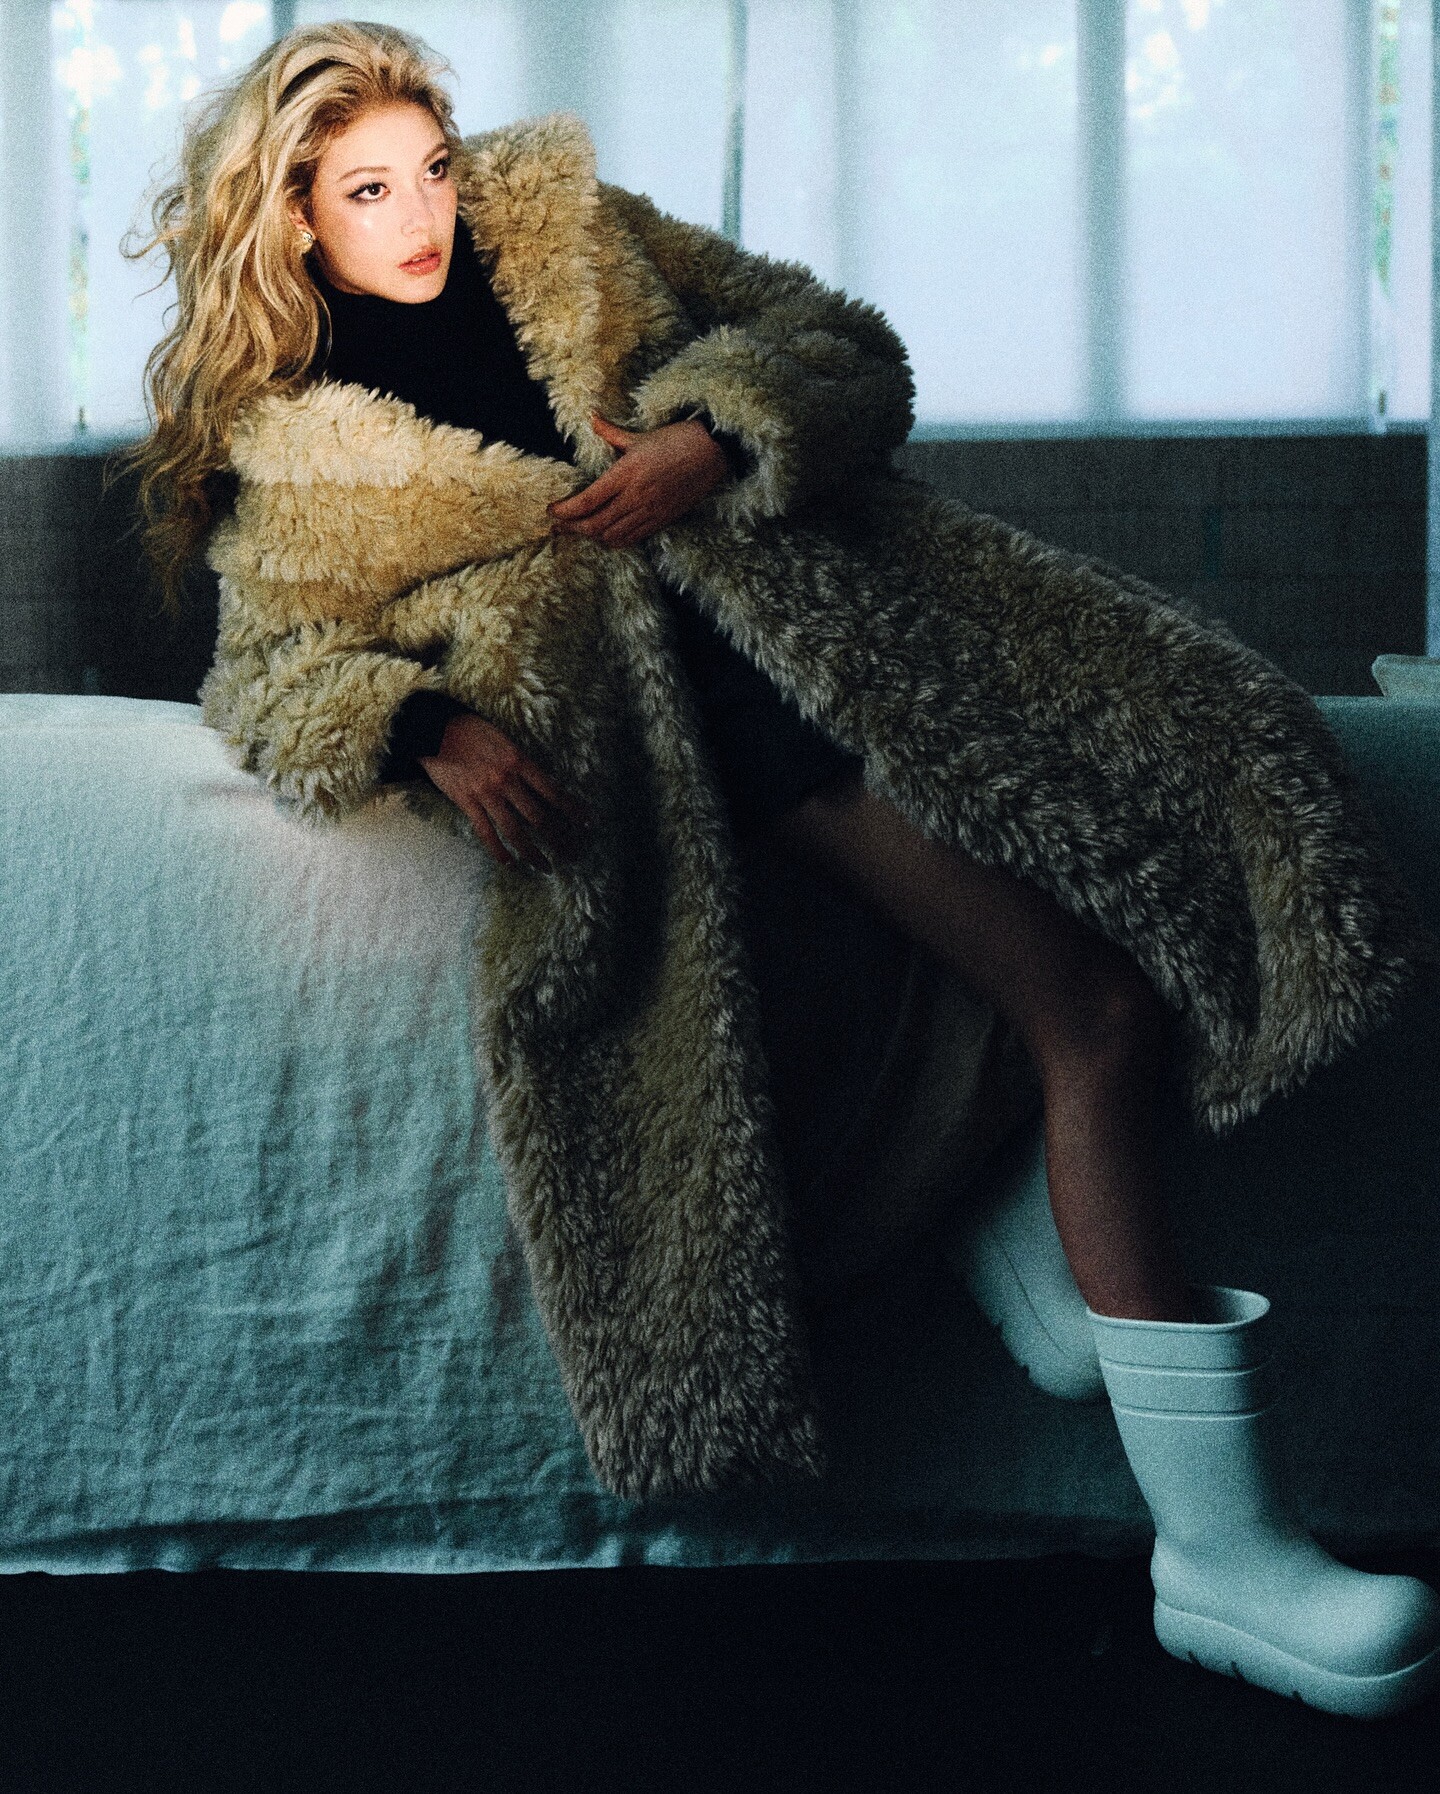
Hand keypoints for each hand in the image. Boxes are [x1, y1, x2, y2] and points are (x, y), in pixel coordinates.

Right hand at [418, 712, 590, 871]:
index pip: (554, 791)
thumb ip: (521, 764)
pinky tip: (510, 863)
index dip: (573, 809)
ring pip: (515, 830)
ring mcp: (485, 793)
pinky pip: (485, 832)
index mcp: (519, 761)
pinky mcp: (466, 802)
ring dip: (532, 852)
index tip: (587, 823)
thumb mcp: (505, 741)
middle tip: (573, 854)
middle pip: (539, 816)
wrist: (434, 728)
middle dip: (559, 839)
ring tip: (545, 867)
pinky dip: (498, 850)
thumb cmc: (471, 730)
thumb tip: (539, 787)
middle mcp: (506, 780)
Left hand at [547, 412, 729, 546]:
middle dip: (571, 528)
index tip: (551, 511)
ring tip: (579, 531)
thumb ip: (611, 433)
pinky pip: (632, 538)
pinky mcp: (661, 520)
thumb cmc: (676, 439)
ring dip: (591, 536)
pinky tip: (605, 536)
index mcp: (626, 473)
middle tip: (558, 527)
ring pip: (611, 535)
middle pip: (594, 524)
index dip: (565, 511)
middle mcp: (635, 496)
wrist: (712, 452)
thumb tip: (592, 418)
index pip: (587, 501)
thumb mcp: (640, 436)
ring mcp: (649, 511)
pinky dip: (613, 540)